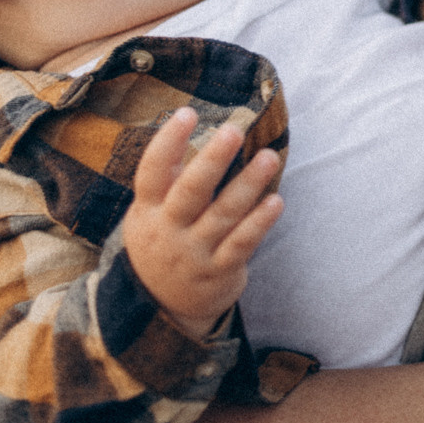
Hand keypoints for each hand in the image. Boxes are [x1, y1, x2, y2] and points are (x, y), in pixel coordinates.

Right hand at [122, 109, 283, 341]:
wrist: (161, 310)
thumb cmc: (162, 243)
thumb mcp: (149, 214)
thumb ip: (166, 177)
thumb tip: (183, 127)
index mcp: (147, 211)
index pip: (152, 172)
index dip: (166, 143)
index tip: (186, 113)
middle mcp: (168, 231)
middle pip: (190, 191)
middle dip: (212, 161)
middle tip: (233, 131)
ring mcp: (194, 253)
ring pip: (223, 215)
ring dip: (248, 185)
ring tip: (269, 157)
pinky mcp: (219, 272)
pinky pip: (242, 244)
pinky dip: (259, 223)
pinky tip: (276, 201)